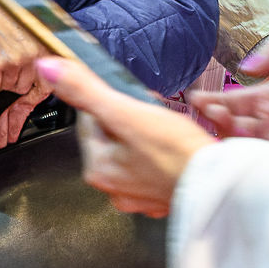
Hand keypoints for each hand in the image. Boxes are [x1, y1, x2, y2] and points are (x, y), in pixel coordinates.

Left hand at [37, 56, 214, 216]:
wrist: (219, 185)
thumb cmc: (177, 152)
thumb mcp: (126, 111)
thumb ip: (86, 90)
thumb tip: (49, 69)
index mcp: (98, 169)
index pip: (90, 120)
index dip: (112, 101)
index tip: (133, 98)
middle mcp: (113, 188)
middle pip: (113, 136)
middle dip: (131, 119)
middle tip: (155, 114)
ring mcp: (139, 196)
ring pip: (135, 150)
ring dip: (147, 135)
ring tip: (169, 130)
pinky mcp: (162, 198)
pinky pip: (156, 167)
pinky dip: (164, 155)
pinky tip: (177, 150)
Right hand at [190, 40, 268, 142]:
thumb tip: (247, 67)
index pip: (238, 101)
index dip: (217, 101)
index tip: (196, 99)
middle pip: (239, 124)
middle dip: (219, 118)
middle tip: (207, 110)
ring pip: (250, 143)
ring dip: (233, 134)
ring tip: (223, 121)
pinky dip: (254, 156)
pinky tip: (243, 148)